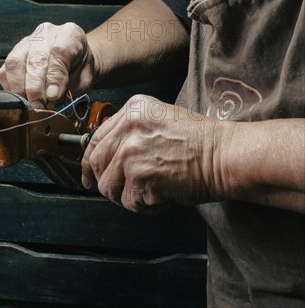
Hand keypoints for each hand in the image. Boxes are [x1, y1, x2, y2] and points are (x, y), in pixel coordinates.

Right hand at [0, 22, 95, 107]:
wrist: (76, 62)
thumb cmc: (80, 70)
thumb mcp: (84, 78)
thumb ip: (69, 85)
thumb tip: (49, 96)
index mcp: (69, 34)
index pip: (59, 52)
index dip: (54, 76)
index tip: (53, 95)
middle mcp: (46, 33)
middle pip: (34, 58)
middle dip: (35, 87)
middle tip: (38, 106)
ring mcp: (28, 41)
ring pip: (15, 62)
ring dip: (19, 88)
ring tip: (28, 104)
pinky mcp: (14, 53)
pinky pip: (5, 70)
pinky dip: (11, 87)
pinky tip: (21, 97)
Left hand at [81, 95, 222, 212]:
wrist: (226, 155)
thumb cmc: (200, 142)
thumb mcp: (159, 120)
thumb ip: (131, 132)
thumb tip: (107, 155)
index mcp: (132, 110)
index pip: (96, 138)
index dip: (90, 161)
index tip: (89, 175)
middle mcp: (128, 127)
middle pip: (97, 162)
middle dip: (106, 182)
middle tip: (123, 191)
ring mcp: (131, 151)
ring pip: (109, 186)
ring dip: (128, 196)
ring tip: (153, 191)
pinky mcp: (140, 176)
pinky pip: (130, 202)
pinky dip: (147, 206)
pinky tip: (165, 195)